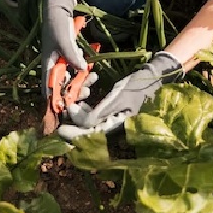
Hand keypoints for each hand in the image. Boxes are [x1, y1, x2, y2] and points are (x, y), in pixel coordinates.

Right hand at [41, 0, 88, 97]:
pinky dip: (84, 71)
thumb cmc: (57, 25)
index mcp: (47, 65)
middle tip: (86, 92)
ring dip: (82, 81)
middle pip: (63, 85)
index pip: (48, 86)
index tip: (64, 108)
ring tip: (93, 79)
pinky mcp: (70, 57)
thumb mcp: (64, 41)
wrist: (60, 10)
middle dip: (74, 90)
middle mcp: (54, 66)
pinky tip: (91, 69)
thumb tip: (82, 70)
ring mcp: (62, 61)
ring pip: (72, 78)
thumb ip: (72, 55)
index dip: (54, 99)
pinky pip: (77, 68)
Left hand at [57, 51, 183, 139]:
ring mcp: (113, 121)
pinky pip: (95, 115)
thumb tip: (80, 123)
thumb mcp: (117, 98)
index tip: (61, 129)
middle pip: (89, 131)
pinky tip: (85, 96)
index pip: (92, 136)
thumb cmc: (137, 87)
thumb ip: (99, 113)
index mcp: (117, 128)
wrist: (152, 77)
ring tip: (75, 99)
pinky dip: (88, 108)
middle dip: (76, 121)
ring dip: (81, 112)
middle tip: (65, 110)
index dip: (75, 134)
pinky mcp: (111, 113)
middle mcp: (114, 128)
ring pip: (90, 122)